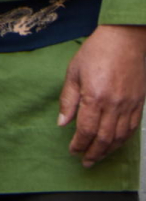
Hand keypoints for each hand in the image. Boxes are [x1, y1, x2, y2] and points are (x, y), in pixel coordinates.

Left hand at [58, 24, 145, 167]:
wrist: (124, 39)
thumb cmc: (97, 51)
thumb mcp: (74, 71)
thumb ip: (68, 99)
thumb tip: (62, 122)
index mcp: (94, 96)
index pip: (86, 130)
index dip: (79, 144)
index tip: (73, 150)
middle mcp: (113, 105)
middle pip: (103, 139)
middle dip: (93, 153)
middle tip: (85, 162)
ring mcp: (128, 106)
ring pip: (119, 138)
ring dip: (108, 151)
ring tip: (98, 157)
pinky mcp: (138, 104)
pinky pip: (132, 130)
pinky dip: (122, 141)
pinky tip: (115, 144)